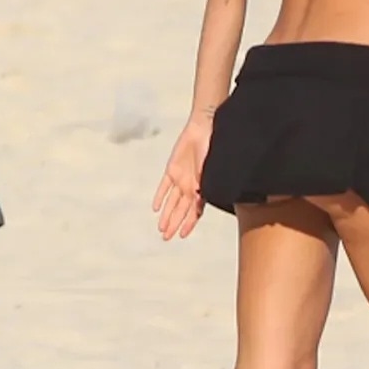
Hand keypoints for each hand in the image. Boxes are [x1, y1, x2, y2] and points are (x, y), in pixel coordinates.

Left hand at [152, 117, 211, 240]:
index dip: (189, 224)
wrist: (204, 130)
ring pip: (172, 201)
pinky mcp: (172, 169)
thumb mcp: (209, 170)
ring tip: (161, 228)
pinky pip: (164, 186)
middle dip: (175, 224)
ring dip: (167, 215)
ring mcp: (181, 179)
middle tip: (167, 238)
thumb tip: (199, 201)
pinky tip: (156, 208)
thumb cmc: (212, 149)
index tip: (182, 236)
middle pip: (181, 210)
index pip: (195, 212)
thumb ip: (203, 186)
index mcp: (202, 189)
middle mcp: (191, 187)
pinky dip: (160, 196)